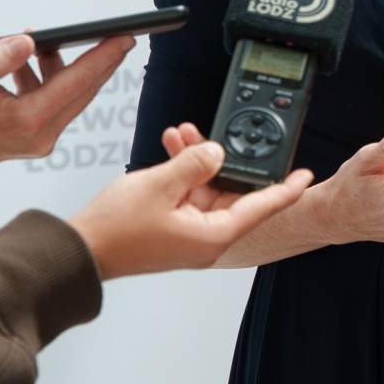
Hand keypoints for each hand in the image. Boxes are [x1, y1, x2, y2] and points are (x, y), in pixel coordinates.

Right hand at [0, 34, 133, 167]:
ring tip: (46, 46)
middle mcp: (37, 137)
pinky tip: (28, 64)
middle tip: (118, 39)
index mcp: (27, 121)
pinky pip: (48, 106)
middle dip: (100, 64)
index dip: (104, 57)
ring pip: (64, 98)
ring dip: (61, 69)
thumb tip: (27, 43)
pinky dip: (44, 83)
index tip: (126, 39)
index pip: (77, 82)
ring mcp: (34, 142)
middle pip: (81, 92)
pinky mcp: (27, 141)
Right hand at [66, 133, 312, 278]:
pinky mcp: (171, 228)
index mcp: (214, 236)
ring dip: (197, 160)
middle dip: (225, 159)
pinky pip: (187, 195)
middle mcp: (206, 238)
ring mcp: (188, 234)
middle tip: (219, 133)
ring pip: (206, 189)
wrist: (77, 251)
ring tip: (183, 132)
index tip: (306, 173)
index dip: (286, 188)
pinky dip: (182, 172)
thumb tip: (217, 153)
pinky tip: (171, 147)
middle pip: (232, 193)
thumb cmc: (115, 231)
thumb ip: (195, 164)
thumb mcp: (160, 185)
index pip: (262, 207)